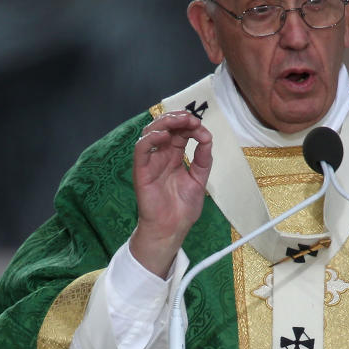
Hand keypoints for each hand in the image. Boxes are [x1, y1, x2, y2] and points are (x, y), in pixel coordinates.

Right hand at [129, 111, 212, 277]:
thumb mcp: (199, 180)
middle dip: (179, 119)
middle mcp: (161, 155)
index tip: (202, 128)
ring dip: (165, 123)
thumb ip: (203, 160)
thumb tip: (208, 138)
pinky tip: (164, 136)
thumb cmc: (182, 208)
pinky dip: (150, 139)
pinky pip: (141, 149)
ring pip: (151, 132)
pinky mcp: (141, 170)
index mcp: (175, 156)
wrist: (171, 229)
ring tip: (181, 122)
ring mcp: (150, 161)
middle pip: (165, 128)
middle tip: (192, 119)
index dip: (190, 126)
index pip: (180, 133)